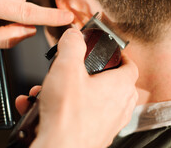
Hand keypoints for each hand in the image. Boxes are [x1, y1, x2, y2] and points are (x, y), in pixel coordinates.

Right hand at [15, 28, 138, 147]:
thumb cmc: (67, 116)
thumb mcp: (67, 68)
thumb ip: (72, 45)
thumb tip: (74, 35)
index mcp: (120, 86)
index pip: (130, 64)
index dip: (120, 55)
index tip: (110, 52)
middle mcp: (119, 107)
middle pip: (110, 82)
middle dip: (87, 74)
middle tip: (72, 70)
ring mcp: (109, 123)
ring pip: (91, 99)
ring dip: (69, 92)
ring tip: (48, 91)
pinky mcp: (95, 135)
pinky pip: (80, 116)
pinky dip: (64, 109)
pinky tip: (40, 108)